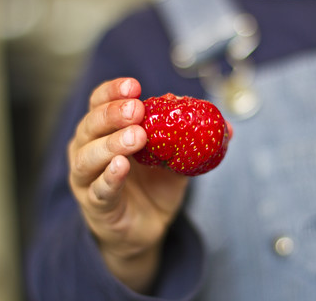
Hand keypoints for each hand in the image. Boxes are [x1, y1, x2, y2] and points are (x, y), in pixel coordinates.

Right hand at [67, 78, 188, 292]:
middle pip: (90, 125)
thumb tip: (228, 127)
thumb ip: (191, 140)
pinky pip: (99, 189)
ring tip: (137, 137)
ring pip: (88, 156)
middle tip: (136, 109)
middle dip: (112, 114)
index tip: (134, 86)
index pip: (99, 103)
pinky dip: (109, 177)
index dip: (112, 92)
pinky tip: (121, 166)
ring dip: (112, 143)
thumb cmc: (153, 186)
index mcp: (104, 132)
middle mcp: (87, 150)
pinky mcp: (96, 205)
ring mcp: (87, 179)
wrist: (145, 228)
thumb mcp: (174, 159)